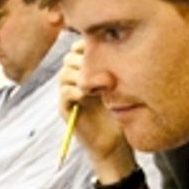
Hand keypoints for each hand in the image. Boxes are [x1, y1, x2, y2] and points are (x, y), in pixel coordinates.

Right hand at [58, 41, 136, 172]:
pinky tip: (89, 95)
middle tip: (103, 72)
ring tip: (97, 85)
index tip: (102, 50)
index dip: (85, 46)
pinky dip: (75, 91)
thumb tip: (118, 45)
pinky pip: (65, 93)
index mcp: (87, 72)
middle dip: (83, 61)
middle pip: (69, 59)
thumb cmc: (123, 113)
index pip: (77, 50)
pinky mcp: (65, 109)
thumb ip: (115, 67)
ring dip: (80, 75)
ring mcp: (69, 95)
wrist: (115, 143)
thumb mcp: (122, 86)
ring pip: (64, 74)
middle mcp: (75, 81)